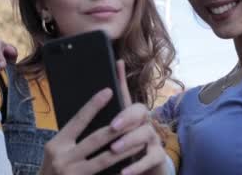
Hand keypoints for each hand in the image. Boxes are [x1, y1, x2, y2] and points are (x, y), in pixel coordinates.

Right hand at [38, 60, 168, 174]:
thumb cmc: (53, 170)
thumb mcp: (55, 152)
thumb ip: (71, 140)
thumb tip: (95, 118)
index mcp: (55, 144)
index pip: (78, 120)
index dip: (93, 105)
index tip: (108, 91)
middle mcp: (62, 158)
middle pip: (95, 139)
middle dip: (117, 128)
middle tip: (135, 118)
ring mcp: (72, 174)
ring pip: (105, 159)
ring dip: (125, 150)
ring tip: (140, 142)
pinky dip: (119, 171)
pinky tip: (132, 166)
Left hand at [110, 60, 167, 174]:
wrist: (146, 171)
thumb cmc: (124, 151)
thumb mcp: (112, 134)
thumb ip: (100, 121)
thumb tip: (83, 105)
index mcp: (129, 116)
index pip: (125, 94)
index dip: (121, 80)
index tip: (112, 75)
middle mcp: (144, 123)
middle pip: (139, 111)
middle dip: (125, 117)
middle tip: (112, 126)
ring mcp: (153, 139)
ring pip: (146, 133)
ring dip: (129, 141)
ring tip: (114, 149)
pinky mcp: (158, 157)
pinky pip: (151, 158)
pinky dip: (137, 166)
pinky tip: (124, 172)